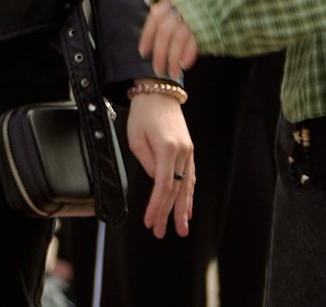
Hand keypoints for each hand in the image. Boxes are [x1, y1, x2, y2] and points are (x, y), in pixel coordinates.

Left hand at [125, 91, 195, 238]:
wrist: (159, 93)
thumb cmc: (143, 113)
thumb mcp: (135, 137)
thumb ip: (146, 162)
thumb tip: (156, 181)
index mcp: (168, 148)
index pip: (163, 185)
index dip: (157, 206)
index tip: (149, 221)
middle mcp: (183, 153)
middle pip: (176, 190)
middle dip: (167, 213)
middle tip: (160, 232)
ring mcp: (189, 153)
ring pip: (187, 187)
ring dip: (182, 209)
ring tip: (181, 228)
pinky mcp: (189, 152)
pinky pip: (190, 178)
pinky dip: (188, 195)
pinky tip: (187, 209)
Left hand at [139, 0, 201, 77]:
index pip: (155, 19)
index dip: (147, 36)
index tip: (143, 53)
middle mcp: (181, 6)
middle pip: (164, 31)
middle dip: (159, 53)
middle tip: (157, 70)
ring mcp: (194, 15)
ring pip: (177, 38)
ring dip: (173, 58)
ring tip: (173, 73)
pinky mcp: (209, 24)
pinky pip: (195, 40)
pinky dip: (189, 53)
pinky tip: (185, 65)